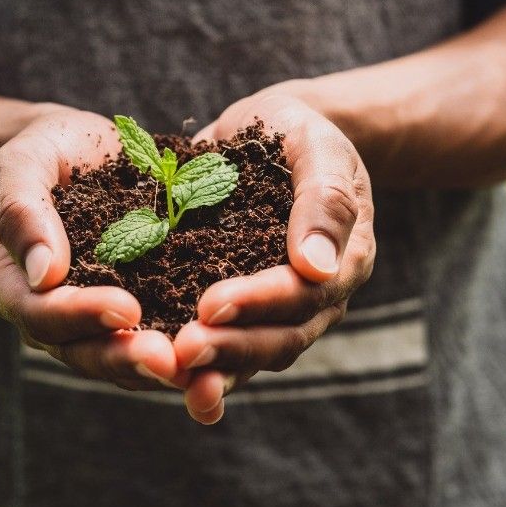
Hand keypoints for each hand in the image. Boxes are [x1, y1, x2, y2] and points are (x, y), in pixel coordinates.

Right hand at [0, 108, 181, 389]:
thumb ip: (22, 211)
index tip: (126, 308)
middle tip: (168, 359)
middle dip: (125, 356)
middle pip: (82, 351)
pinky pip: (154, 340)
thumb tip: (43, 274)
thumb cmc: (45, 151)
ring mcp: (90, 321)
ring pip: (120, 359)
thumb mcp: (23, 163)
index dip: (82, 315)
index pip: (41, 313)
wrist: (80, 150)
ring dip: (158, 367)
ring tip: (198, 366)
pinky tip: (220, 349)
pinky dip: (184, 350)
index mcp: (10, 284)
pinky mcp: (136, 311)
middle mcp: (48, 316)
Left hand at [173, 90, 374, 422]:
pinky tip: (161, 374)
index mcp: (345, 260)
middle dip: (231, 348)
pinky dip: (199, 364)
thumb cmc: (300, 133)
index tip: (210, 305)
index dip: (258, 302)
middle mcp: (318, 297)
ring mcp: (281, 309)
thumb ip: (324, 200)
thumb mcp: (318, 146)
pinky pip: (227, 345)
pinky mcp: (244, 309)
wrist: (278, 133)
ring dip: (214, 369)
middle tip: (181, 350)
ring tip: (169, 373)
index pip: (304, 294)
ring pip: (254, 355)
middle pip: (280, 339)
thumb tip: (318, 267)